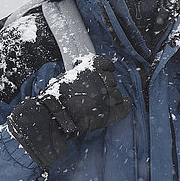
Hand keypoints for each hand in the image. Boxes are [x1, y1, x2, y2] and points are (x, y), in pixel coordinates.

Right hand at [7, 55, 132, 167]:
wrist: (53, 116)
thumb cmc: (55, 97)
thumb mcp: (64, 77)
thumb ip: (77, 73)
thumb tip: (79, 68)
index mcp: (90, 69)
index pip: (104, 64)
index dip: (106, 67)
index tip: (108, 69)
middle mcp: (102, 80)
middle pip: (111, 80)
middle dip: (106, 85)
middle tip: (97, 92)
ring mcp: (107, 96)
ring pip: (117, 94)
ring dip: (112, 97)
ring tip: (102, 103)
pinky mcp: (109, 113)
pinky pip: (124, 108)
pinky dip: (126, 106)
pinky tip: (126, 104)